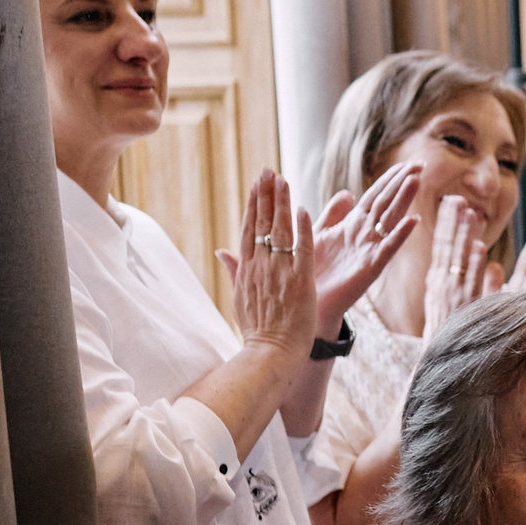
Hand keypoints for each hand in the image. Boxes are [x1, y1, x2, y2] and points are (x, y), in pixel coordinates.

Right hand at [217, 170, 318, 361]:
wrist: (269, 355)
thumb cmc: (257, 331)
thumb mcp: (239, 298)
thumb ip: (234, 271)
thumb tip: (221, 251)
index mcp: (247, 269)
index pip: (249, 228)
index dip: (253, 204)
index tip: (256, 183)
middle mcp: (261, 267)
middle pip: (262, 223)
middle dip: (265, 194)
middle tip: (269, 170)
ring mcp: (280, 273)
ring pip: (280, 231)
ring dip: (281, 203)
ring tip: (283, 179)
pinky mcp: (300, 283)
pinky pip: (302, 251)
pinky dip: (303, 230)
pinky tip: (304, 210)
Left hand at [311, 163, 419, 332]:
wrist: (310, 302)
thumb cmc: (314, 271)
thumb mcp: (320, 234)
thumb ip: (333, 214)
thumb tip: (346, 193)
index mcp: (353, 226)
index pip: (375, 196)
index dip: (389, 180)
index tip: (406, 164)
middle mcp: (366, 236)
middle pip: (387, 203)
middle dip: (402, 184)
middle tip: (420, 165)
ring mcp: (370, 251)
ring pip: (389, 220)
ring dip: (403, 200)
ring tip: (416, 180)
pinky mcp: (370, 268)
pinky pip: (387, 248)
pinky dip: (400, 235)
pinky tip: (413, 220)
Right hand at [422, 194, 496, 333]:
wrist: (442, 360)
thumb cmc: (451, 332)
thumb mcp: (460, 302)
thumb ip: (477, 279)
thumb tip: (490, 260)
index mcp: (437, 281)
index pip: (442, 246)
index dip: (447, 223)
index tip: (452, 202)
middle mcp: (442, 284)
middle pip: (447, 247)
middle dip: (452, 221)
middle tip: (457, 198)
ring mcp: (453, 294)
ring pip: (458, 259)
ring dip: (463, 235)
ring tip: (468, 211)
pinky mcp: (463, 306)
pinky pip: (470, 281)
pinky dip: (474, 264)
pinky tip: (479, 247)